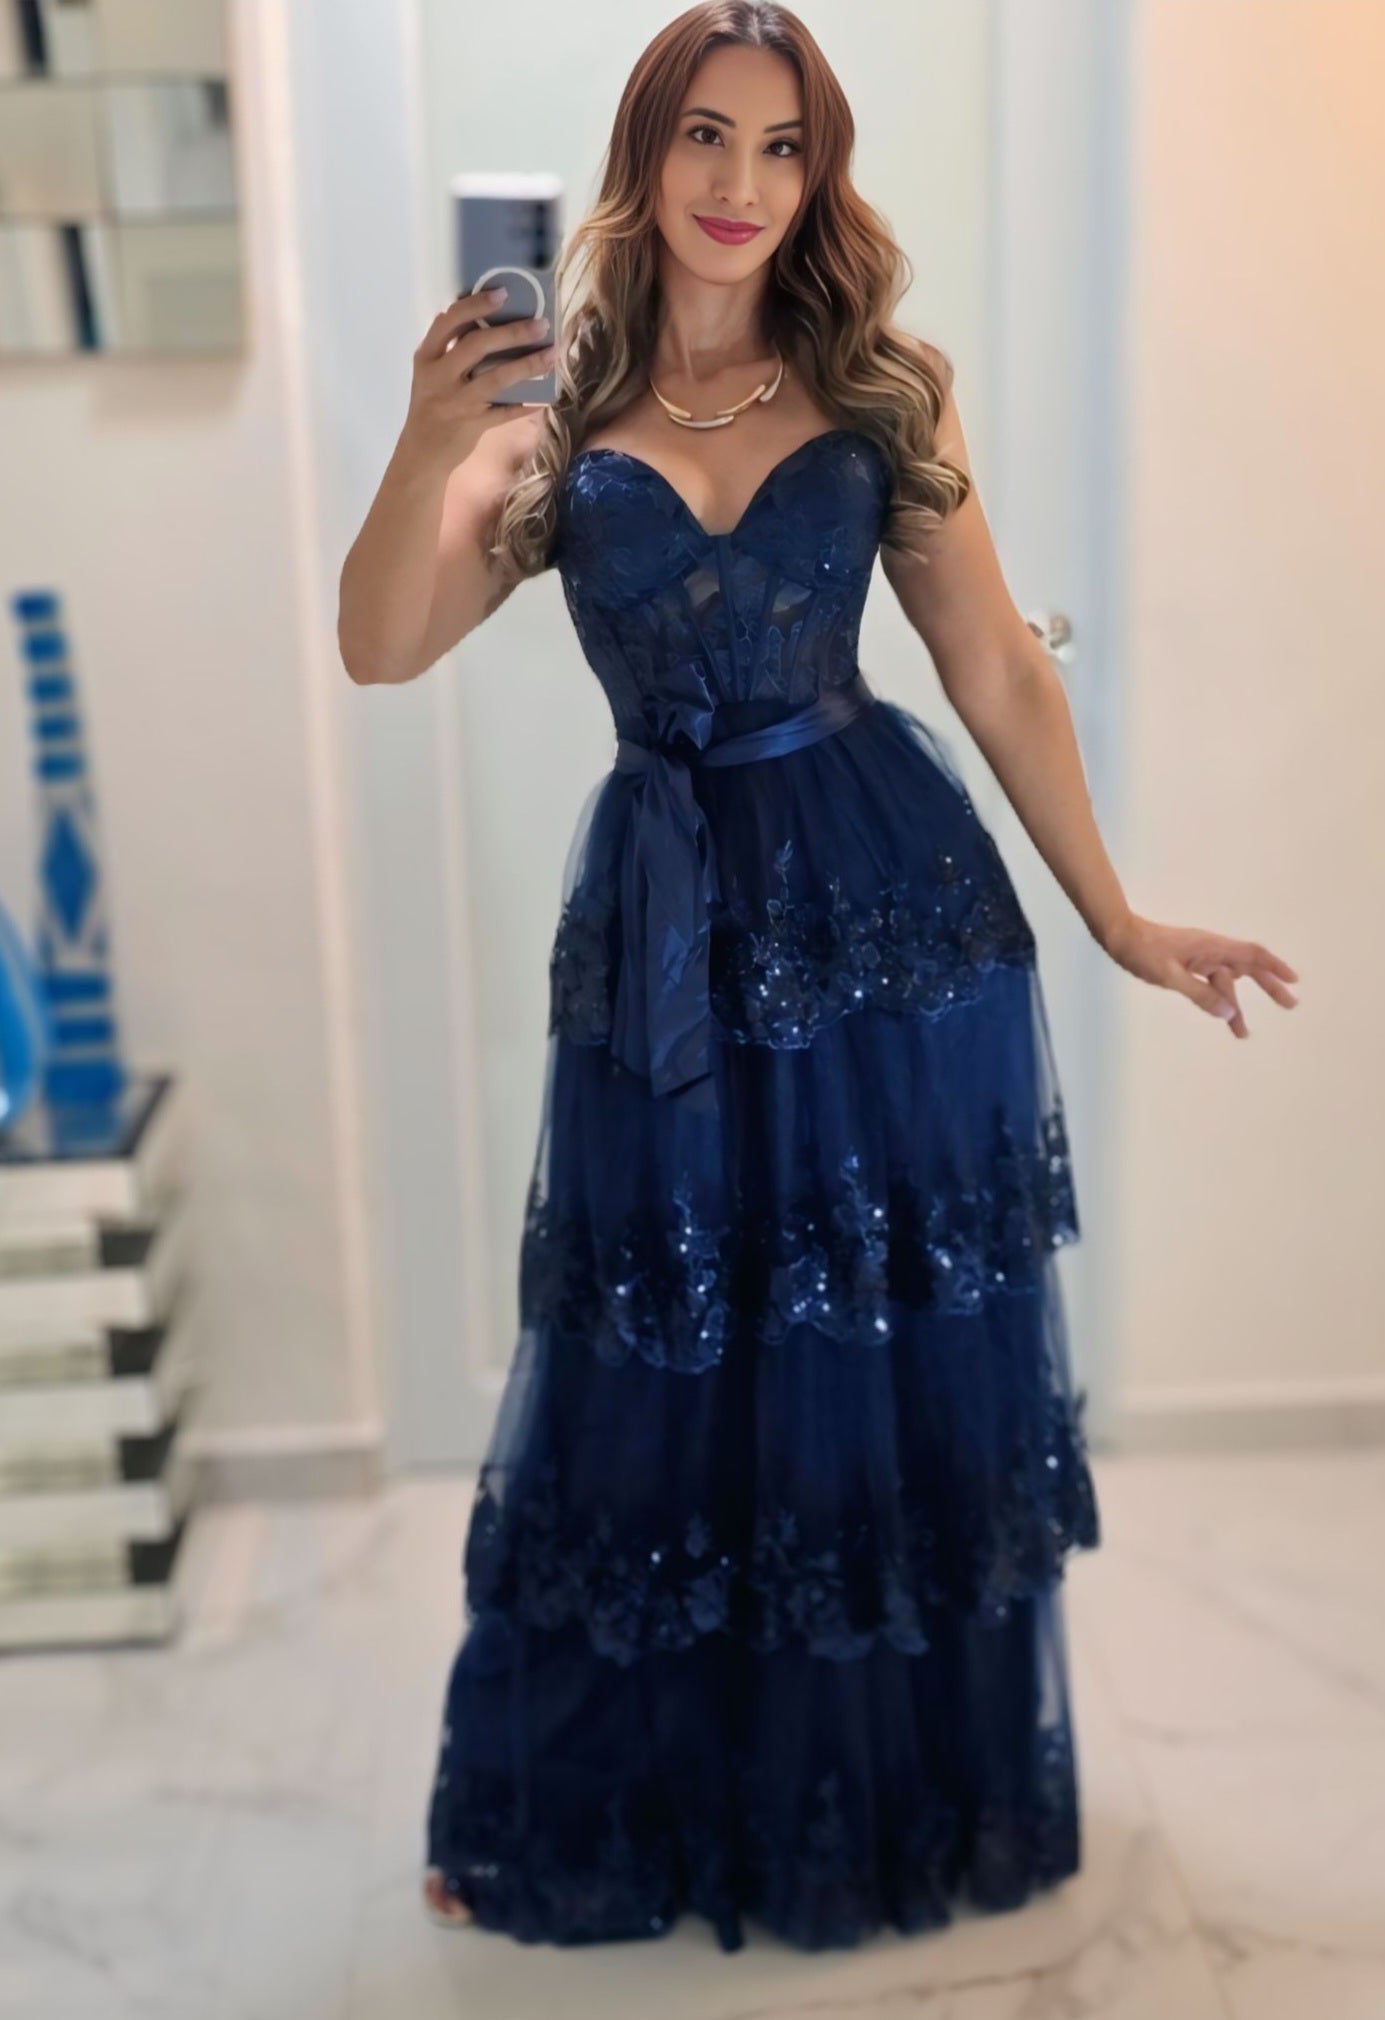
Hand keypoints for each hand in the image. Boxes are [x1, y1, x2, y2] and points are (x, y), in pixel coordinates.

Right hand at [400, 286, 556, 475]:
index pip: (450, 321)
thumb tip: (463, 311)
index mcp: (427, 357)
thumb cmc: (430, 406)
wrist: (421, 453)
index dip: (476, 305)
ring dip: (528, 365)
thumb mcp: (428, 373)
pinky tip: (545, 397)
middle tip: (540, 324)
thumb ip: (444, 346)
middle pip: (477, 345)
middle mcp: (439, 376)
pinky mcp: (473, 425)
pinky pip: (505, 412)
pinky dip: (526, 404)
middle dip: (512, 332)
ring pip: (496, 378)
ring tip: (551, 354)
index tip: (503, 294)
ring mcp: (457, 401)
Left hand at [1098, 911, 1298, 1037]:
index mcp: (1211, 947)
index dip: (1274, 966)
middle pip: (1247, 968)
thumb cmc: (1143, 952)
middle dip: (1269, 986)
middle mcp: (1211, 951)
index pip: (1251, 954)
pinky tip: (1222, 1015)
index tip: (1293, 980)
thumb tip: (1230, 1011)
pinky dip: (1218, 999)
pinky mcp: (1188, 965)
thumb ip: (1200, 994)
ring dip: (1235, 1005)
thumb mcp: (1170, 976)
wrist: (1119, 936)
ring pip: (1226, 983)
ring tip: (1243, 1034)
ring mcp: (1200, 958)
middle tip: (1290, 1005)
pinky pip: (1210, 983)